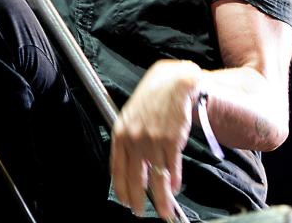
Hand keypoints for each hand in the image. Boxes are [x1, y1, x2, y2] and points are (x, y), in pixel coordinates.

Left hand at [110, 59, 201, 218]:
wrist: (173, 82)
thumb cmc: (153, 97)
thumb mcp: (132, 114)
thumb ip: (129, 136)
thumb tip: (131, 162)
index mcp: (121, 132)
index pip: (116, 167)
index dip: (121, 187)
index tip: (124, 200)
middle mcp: (134, 139)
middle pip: (134, 177)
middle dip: (137, 199)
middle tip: (139, 212)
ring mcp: (152, 141)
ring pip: (156, 178)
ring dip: (161, 199)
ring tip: (163, 212)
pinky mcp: (171, 141)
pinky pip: (172, 168)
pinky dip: (174, 182)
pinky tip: (175, 189)